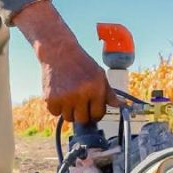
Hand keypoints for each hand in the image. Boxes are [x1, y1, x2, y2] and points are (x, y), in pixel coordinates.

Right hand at [11, 0, 118, 122]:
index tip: (91, 109)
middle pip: (82, 120)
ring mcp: (64, 97)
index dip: (95, 113)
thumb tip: (122, 106)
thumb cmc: (81, 64)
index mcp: (95, 88)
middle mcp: (80, 94)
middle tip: (80, 103)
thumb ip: (109, 93)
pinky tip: (60, 94)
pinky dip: (57, 107)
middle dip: (82, 114)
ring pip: (68, 118)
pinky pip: (55, 113)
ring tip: (69, 96)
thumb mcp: (99, 75)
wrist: (59, 52)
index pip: (97, 115)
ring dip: (69, 110)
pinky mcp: (50, 98)